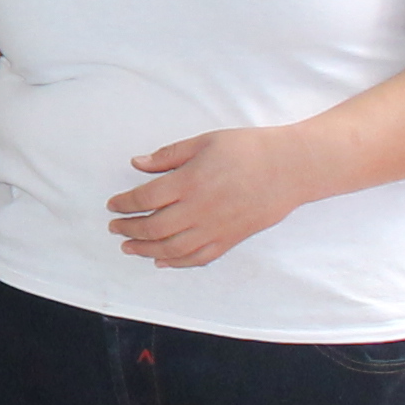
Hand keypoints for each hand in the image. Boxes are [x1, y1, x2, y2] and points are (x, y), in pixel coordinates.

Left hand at [110, 125, 308, 267]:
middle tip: (114, 227)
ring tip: (128, 248)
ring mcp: (216, 228)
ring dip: (146, 250)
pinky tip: (162, 262)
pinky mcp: (231, 239)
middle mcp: (199, 209)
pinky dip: (177, 262)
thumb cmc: (247, 149)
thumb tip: (137, 163)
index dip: (124, 203)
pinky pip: (200, 257)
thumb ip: (168, 155)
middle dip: (129, 229)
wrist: (291, 168)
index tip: (112, 205)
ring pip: (173, 248)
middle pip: (153, 227)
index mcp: (189, 182)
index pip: (145, 198)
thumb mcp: (203, 142)